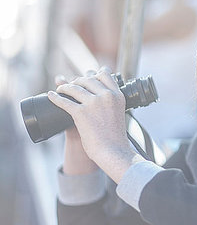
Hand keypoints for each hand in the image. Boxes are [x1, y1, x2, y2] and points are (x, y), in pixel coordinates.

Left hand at [48, 67, 144, 182]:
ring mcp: (94, 103)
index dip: (94, 73)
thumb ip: (111, 102)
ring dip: (64, 87)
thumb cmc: (115, 136)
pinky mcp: (81, 113)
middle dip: (77, 80)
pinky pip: (64, 101)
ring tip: (60, 89)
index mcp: (117, 95)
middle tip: (72, 85)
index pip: (104, 75)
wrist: (113, 150)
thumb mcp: (118, 113)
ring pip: (74, 88)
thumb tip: (99, 96)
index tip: (88, 75)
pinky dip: (55, 97)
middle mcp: (106, 96)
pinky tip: (51, 95)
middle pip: (87, 79)